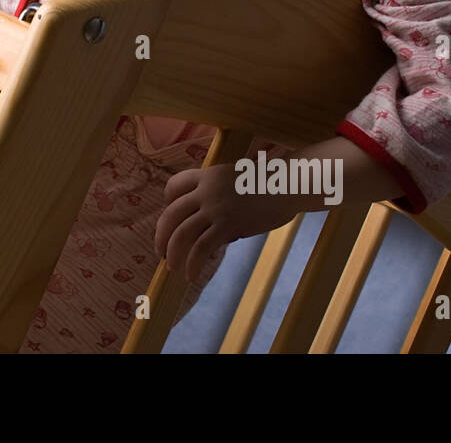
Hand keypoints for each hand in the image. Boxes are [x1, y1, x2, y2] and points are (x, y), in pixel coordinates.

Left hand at [155, 163, 301, 283]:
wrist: (289, 184)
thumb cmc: (270, 184)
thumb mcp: (237, 181)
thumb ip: (221, 198)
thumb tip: (216, 232)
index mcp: (207, 175)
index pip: (174, 185)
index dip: (167, 202)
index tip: (171, 219)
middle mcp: (206, 190)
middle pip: (171, 213)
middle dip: (161, 235)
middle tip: (160, 251)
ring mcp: (216, 208)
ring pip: (181, 233)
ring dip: (172, 253)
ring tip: (172, 267)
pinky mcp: (228, 225)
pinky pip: (201, 248)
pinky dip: (192, 264)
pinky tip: (191, 275)